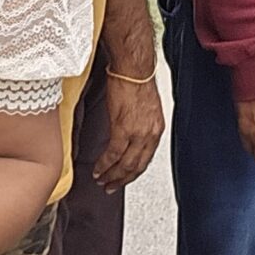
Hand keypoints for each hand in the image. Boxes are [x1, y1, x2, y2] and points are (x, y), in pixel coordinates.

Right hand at [92, 71, 165, 192]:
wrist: (133, 68)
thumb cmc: (136, 80)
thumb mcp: (144, 108)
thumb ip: (139, 125)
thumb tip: (129, 135)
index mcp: (157, 129)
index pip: (146, 159)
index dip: (134, 172)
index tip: (124, 178)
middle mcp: (150, 134)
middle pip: (137, 166)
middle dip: (123, 179)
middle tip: (111, 186)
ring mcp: (137, 132)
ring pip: (125, 164)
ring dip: (112, 175)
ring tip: (102, 180)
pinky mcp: (123, 128)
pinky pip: (113, 153)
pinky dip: (104, 164)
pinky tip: (98, 169)